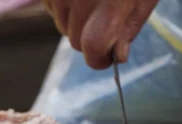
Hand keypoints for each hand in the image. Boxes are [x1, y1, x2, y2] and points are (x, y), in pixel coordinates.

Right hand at [42, 0, 158, 68]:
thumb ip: (130, 26)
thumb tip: (119, 55)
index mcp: (110, 4)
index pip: (93, 48)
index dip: (99, 59)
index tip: (107, 58)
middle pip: (74, 41)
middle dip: (88, 39)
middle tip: (104, 21)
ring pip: (61, 25)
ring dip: (75, 21)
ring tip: (91, 0)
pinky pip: (51, 7)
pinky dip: (63, 5)